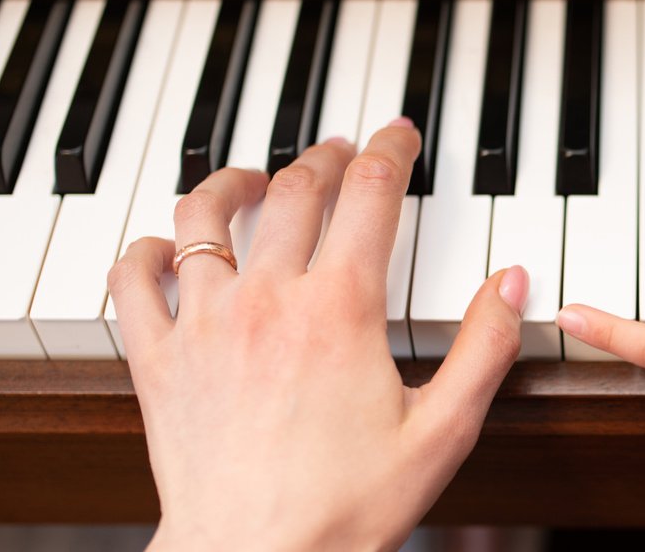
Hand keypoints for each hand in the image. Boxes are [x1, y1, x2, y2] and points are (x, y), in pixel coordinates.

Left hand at [108, 120, 527, 550]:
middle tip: (342, 150)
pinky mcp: (157, 359)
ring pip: (204, 216)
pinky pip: (133, 279)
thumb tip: (511, 283)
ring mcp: (204, 324)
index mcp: (341, 308)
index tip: (398, 134)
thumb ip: (485, 348)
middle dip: (325, 156)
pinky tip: (164, 246)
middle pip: (294, 189)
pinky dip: (146, 250)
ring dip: (232, 181)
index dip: (390, 149)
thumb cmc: (346, 509)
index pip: (370, 192)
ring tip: (250, 176)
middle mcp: (266, 299)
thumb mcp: (443, 432)